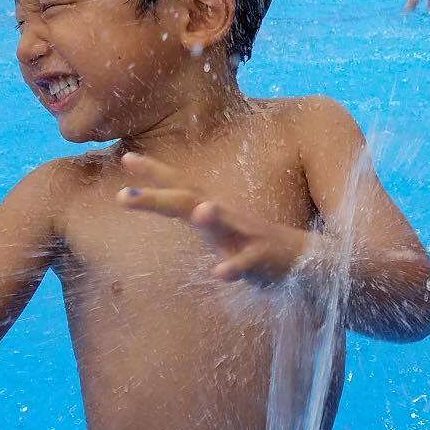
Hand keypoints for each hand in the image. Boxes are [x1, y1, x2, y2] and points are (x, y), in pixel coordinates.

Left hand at [117, 152, 307, 285]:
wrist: (306, 259)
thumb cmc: (253, 245)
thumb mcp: (219, 231)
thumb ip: (196, 218)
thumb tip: (167, 205)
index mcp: (213, 210)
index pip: (180, 186)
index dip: (154, 172)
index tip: (125, 157)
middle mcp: (227, 215)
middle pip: (189, 201)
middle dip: (157, 198)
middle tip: (123, 196)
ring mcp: (246, 234)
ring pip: (224, 224)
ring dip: (210, 217)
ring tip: (197, 212)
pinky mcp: (263, 256)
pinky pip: (247, 262)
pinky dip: (234, 267)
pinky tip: (220, 273)